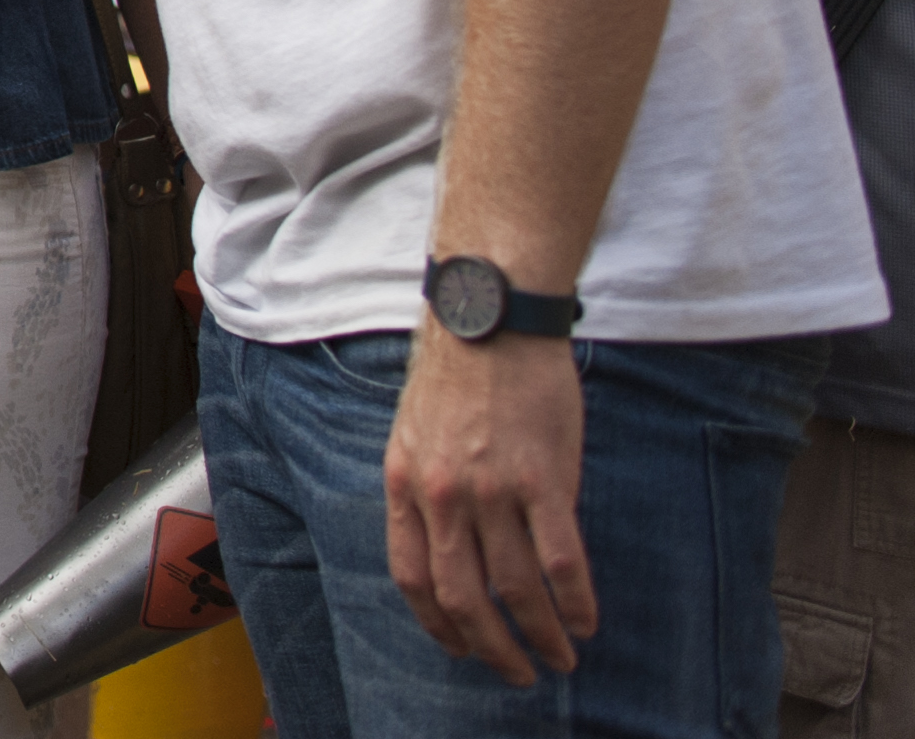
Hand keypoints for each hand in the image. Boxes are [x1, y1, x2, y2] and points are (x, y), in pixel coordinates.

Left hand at [386, 327, 591, 681]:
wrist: (490, 320)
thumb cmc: (457, 376)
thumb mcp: (415, 434)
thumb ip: (426, 491)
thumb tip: (449, 547)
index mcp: (405, 484)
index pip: (413, 576)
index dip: (438, 624)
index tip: (462, 648)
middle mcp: (443, 495)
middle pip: (464, 596)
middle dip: (493, 647)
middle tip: (519, 673)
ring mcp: (493, 489)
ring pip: (517, 588)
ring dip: (543, 634)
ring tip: (561, 657)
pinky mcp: (544, 479)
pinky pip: (561, 560)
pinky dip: (576, 600)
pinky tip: (587, 619)